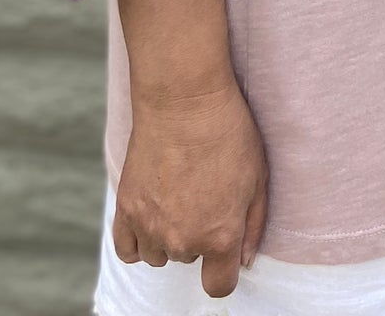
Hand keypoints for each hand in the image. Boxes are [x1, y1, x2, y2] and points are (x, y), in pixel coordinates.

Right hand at [112, 77, 268, 299]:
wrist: (184, 99)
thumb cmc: (228, 131)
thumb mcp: (258, 176)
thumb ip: (253, 226)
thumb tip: (244, 261)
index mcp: (220, 236)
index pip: (218, 285)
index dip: (223, 271)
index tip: (224, 253)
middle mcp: (184, 240)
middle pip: (189, 260)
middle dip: (199, 236)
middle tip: (204, 195)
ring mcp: (150, 227)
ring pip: (159, 255)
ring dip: (168, 236)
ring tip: (178, 197)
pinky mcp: (125, 209)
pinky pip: (126, 249)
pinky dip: (137, 240)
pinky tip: (150, 218)